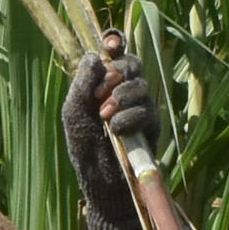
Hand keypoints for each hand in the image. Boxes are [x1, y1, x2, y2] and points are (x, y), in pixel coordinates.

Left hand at [61, 28, 168, 229]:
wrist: (103, 187)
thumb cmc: (86, 152)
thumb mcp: (75, 117)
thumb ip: (82, 87)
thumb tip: (95, 56)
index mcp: (103, 88)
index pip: (114, 57)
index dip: (115, 44)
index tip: (111, 42)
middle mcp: (124, 95)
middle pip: (132, 64)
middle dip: (119, 72)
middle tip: (104, 90)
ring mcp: (141, 109)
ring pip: (141, 85)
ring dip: (123, 96)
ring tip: (106, 115)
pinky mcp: (153, 127)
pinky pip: (147, 110)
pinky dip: (130, 117)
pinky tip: (116, 130)